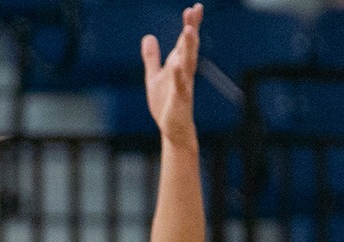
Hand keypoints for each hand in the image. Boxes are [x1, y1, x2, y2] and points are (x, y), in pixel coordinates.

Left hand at [144, 4, 201, 145]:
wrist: (172, 128)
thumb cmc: (165, 103)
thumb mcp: (154, 76)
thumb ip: (152, 57)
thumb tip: (148, 37)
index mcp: (178, 65)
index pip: (184, 41)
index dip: (189, 25)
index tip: (193, 8)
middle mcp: (184, 71)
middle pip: (189, 46)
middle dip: (191, 28)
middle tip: (194, 10)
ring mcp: (184, 84)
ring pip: (187, 62)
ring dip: (188, 46)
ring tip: (188, 29)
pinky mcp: (180, 98)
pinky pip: (180, 85)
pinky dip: (178, 74)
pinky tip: (176, 63)